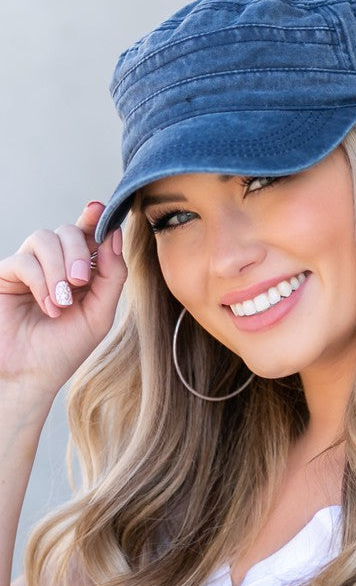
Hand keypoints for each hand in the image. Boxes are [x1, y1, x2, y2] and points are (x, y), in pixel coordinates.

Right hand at [0, 202, 127, 396]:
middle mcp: (53, 263)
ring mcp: (28, 267)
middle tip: (81, 281)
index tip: (100, 209)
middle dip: (79, 251)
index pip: (87, 235)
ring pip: (45, 238)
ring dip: (59, 268)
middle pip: (68, 230)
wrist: (30, 376)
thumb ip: (112, 275)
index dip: (94, 218)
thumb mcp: (99, 313)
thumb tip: (114, 235)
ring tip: (62, 302)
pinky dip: (40, 282)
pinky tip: (47, 306)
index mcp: (79, 270)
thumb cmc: (64, 348)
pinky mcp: (5, 275)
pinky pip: (24, 260)